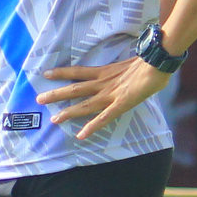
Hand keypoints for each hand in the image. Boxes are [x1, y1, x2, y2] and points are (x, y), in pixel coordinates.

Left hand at [41, 57, 171, 138]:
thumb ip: (121, 71)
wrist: (158, 62)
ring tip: (54, 119)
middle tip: (38, 99)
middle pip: (75, 89)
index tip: (46, 74)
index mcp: (105, 72)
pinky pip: (104, 117)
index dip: (62, 73)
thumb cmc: (148, 62)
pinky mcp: (121, 104)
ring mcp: (111, 94)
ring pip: (85, 104)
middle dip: (57, 94)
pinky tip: (81, 135)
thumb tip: (122, 72)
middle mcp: (104, 83)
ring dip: (69, 112)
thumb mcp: (130, 64)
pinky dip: (92, 126)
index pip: (78, 71)